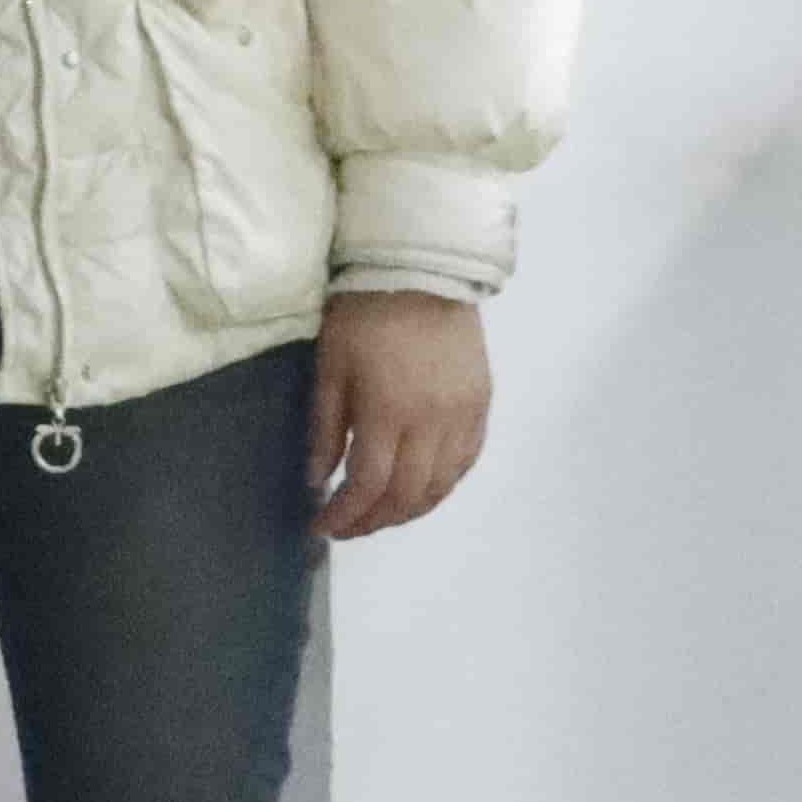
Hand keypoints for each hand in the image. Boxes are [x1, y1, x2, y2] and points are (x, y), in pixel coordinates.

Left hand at [309, 290, 493, 540]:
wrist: (422, 273)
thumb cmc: (362, 316)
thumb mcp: (330, 369)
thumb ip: (326, 430)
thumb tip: (318, 481)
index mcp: (390, 413)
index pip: (370, 485)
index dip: (346, 514)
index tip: (322, 526)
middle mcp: (434, 424)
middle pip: (409, 495)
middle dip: (375, 520)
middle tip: (347, 527)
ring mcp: (465, 417)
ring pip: (442, 485)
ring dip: (409, 510)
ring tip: (378, 515)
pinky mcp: (482, 405)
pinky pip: (466, 462)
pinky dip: (442, 485)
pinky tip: (419, 490)